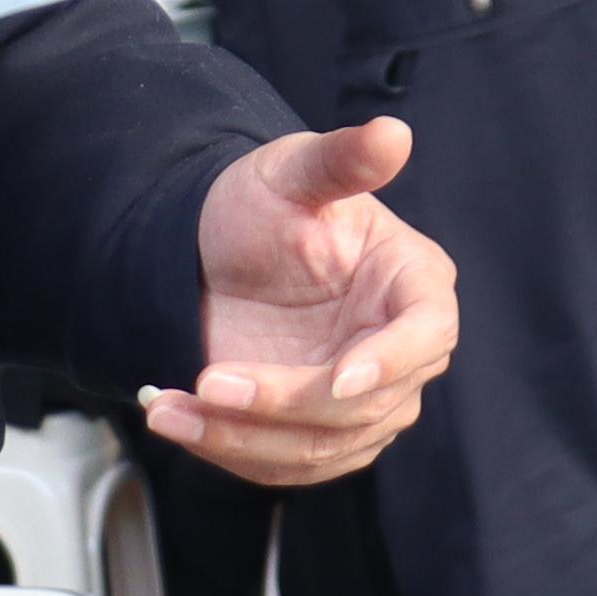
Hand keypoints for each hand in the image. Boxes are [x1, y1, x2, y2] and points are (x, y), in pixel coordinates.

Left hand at [154, 120, 456, 484]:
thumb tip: (393, 133)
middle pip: (366, 405)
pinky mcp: (316, 434)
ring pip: (320, 445)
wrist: (215, 252)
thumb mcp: (292, 172)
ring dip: (242, 436)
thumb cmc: (265, 204)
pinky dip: (227, 449)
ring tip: (169, 409)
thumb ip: (342, 159)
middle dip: (284, 402)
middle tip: (209, 380)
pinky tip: (176, 419)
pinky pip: (282, 463)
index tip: (341, 378)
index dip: (392, 361)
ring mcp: (360, 401)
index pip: (427, 333)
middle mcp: (399, 350)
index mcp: (413, 283)